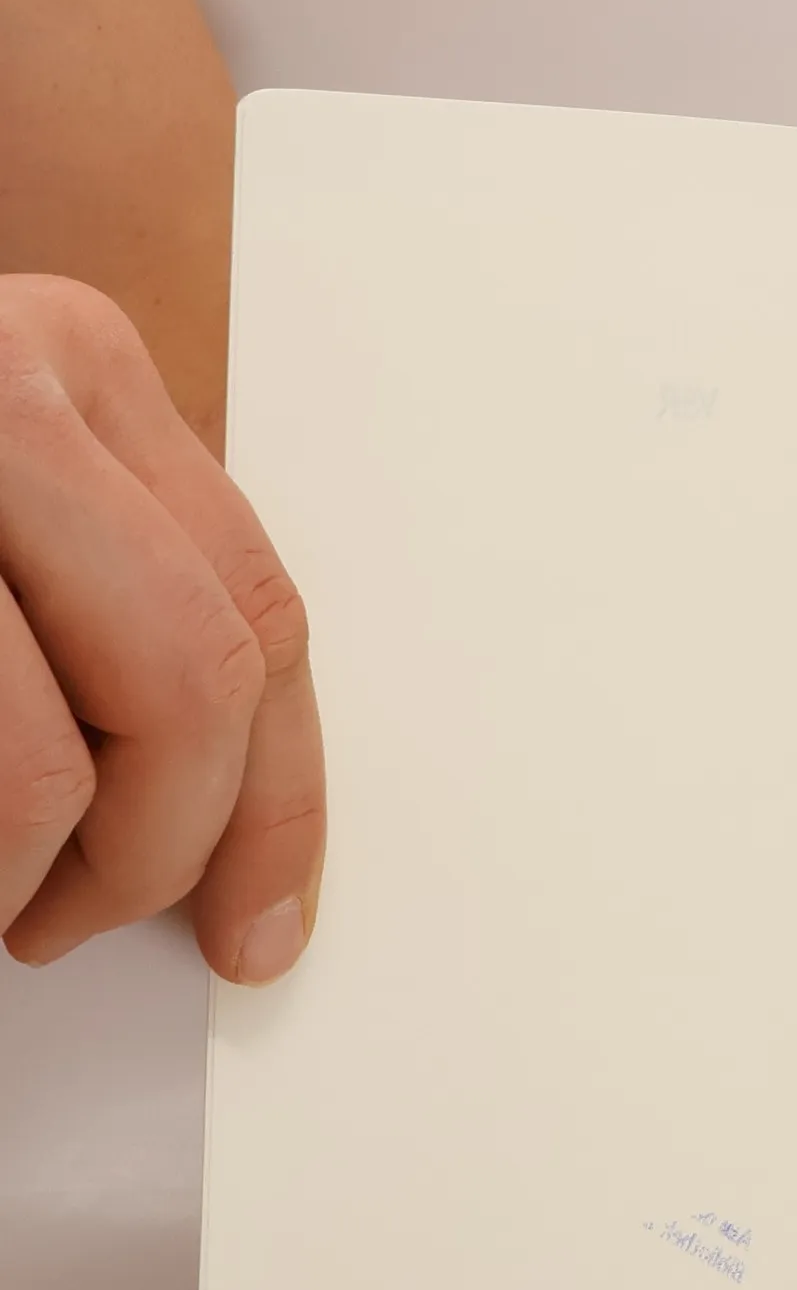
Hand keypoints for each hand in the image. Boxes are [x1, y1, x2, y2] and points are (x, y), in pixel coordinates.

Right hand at [0, 275, 322, 981]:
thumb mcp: (8, 520)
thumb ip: (103, 609)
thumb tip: (222, 826)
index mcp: (75, 365)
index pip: (261, 618)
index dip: (277, 804)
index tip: (259, 923)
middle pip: (194, 684)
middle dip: (161, 851)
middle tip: (74, 921)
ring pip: (43, 764)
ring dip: (22, 876)